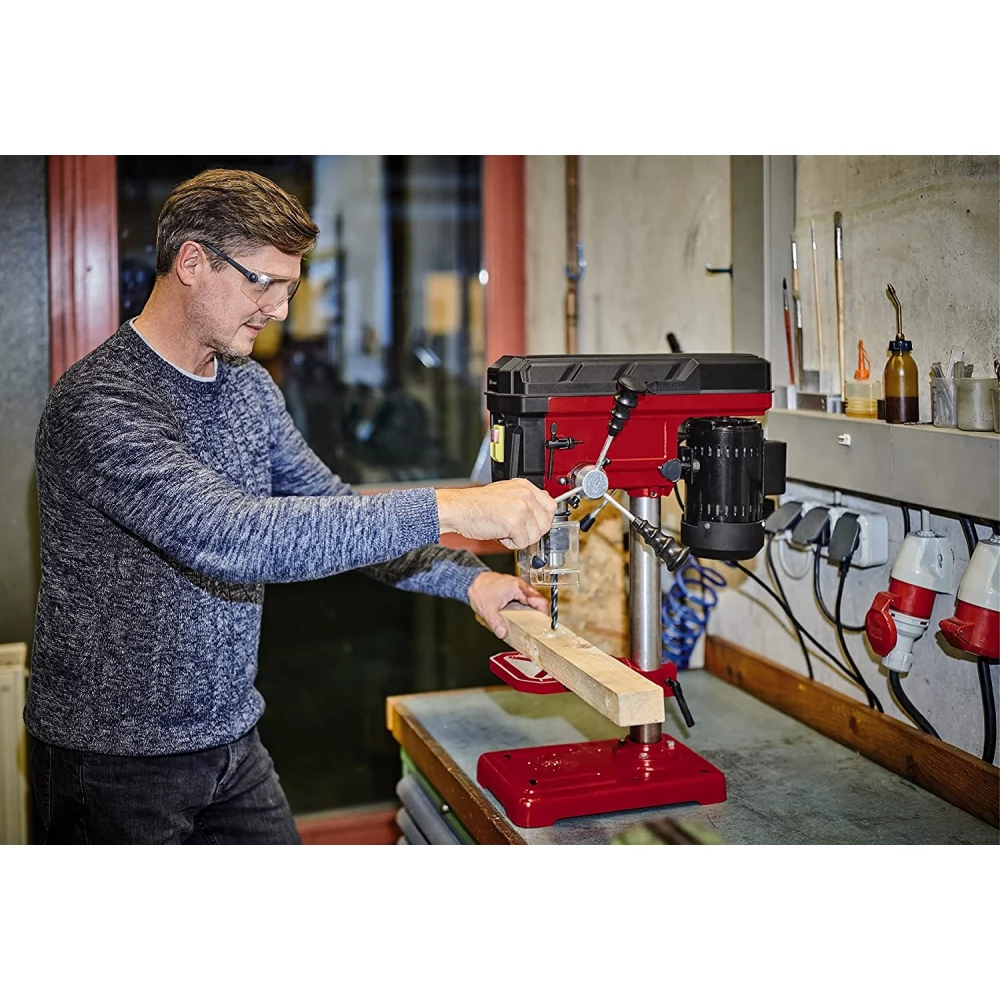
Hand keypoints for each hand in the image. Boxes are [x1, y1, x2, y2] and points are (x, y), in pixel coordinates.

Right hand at [436, 479, 556, 549]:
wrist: (458, 509)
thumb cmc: (477, 505)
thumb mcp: (506, 493)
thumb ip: (525, 500)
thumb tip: (541, 512)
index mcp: (525, 486)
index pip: (551, 506)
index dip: (541, 520)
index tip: (531, 524)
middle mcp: (526, 494)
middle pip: (546, 523)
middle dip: (531, 531)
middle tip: (513, 529)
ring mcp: (521, 507)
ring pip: (536, 535)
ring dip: (520, 538)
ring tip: (504, 530)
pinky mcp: (514, 522)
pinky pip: (523, 542)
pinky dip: (511, 544)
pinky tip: (499, 534)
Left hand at [468, 571, 547, 638]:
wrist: (471, 582)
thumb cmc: (479, 589)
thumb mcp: (487, 609)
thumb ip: (496, 623)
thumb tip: (503, 633)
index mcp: (517, 588)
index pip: (540, 601)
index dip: (544, 613)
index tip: (544, 623)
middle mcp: (519, 586)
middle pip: (537, 602)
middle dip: (538, 615)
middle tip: (537, 627)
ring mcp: (517, 588)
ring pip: (530, 601)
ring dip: (531, 612)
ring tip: (529, 624)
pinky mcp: (513, 591)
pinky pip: (523, 601)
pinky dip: (523, 609)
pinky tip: (519, 617)